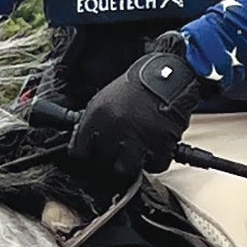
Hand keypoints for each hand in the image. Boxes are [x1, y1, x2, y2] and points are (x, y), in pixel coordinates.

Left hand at [69, 32, 205, 187]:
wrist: (167, 78)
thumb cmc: (136, 88)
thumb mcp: (104, 100)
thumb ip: (92, 123)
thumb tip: (83, 145)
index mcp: (96, 116)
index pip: (80, 151)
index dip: (87, 155)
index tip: (92, 156)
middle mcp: (115, 128)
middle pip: (102, 164)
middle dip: (108, 161)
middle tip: (117, 154)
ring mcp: (138, 137)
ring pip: (125, 169)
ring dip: (130, 164)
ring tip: (135, 153)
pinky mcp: (161, 145)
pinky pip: (154, 165)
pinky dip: (155, 160)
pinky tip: (154, 146)